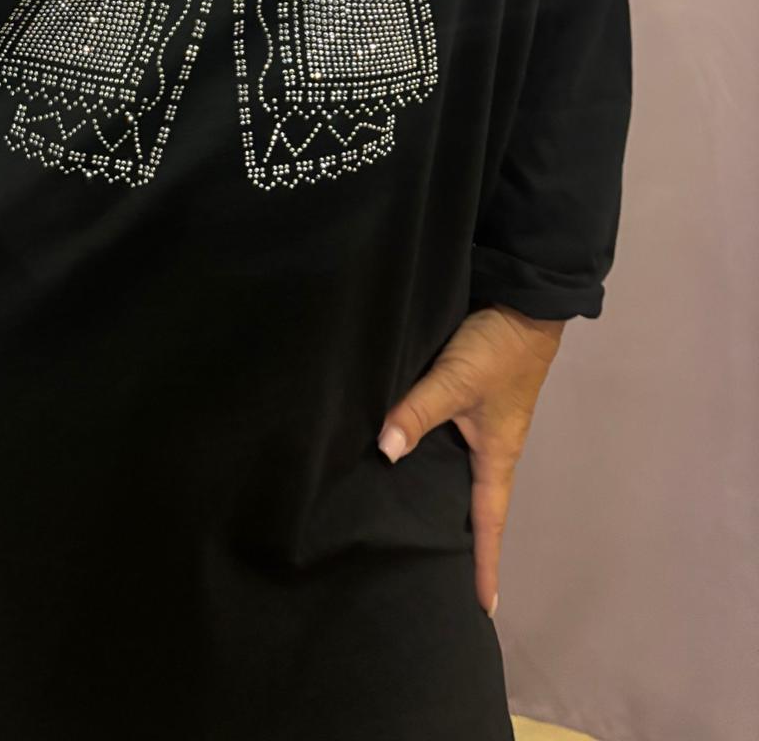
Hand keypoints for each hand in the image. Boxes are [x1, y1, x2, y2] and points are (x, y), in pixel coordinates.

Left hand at [376, 303, 565, 616]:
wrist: (522, 299)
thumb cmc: (497, 350)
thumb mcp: (455, 380)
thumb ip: (418, 410)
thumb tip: (384, 451)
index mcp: (496, 455)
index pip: (489, 522)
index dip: (484, 563)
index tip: (483, 608)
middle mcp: (490, 447)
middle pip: (472, 504)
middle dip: (455, 539)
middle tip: (429, 575)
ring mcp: (480, 423)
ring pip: (456, 472)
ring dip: (439, 497)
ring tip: (404, 526)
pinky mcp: (470, 400)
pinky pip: (447, 441)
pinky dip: (429, 458)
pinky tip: (402, 461)